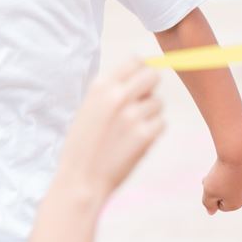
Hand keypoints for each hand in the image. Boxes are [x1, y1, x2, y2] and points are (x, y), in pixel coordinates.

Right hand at [55, 59, 164, 197]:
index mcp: (101, 86)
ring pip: (158, 103)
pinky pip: (161, 124)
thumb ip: (111, 91)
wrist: (80, 180)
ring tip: (130, 131)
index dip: (140, 72)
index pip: (135, 61)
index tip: (138, 83)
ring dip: (150, 115)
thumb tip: (140, 75)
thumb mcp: (88, 108)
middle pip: (153, 76)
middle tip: (140, 105)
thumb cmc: (82, 146)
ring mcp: (133, 115)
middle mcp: (118, 96)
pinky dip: (153, 132)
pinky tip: (135, 142)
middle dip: (150, 89)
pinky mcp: (145, 135)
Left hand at [201, 146, 241, 214]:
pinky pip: (241, 173)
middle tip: (209, 175)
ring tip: (219, 167)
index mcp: (237, 204)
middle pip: (229, 194)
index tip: (208, 182)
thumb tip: (211, 212)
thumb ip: (208, 203)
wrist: (238, 150)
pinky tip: (232, 161)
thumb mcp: (209, 190)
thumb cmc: (221, 173)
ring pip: (235, 184)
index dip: (212, 194)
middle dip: (218, 186)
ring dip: (226, 178)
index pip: (221, 205)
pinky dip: (235, 169)